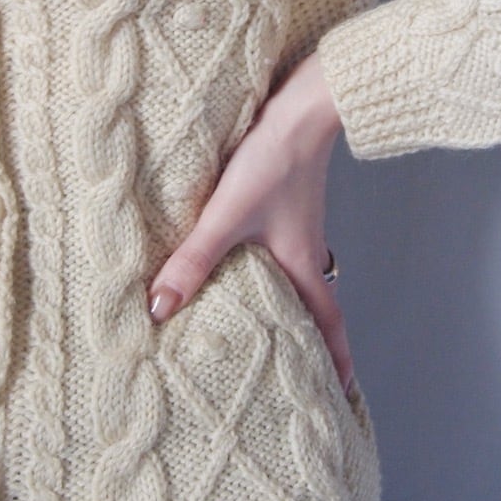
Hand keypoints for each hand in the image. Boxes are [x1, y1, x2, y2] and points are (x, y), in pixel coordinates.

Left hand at [147, 52, 352, 390]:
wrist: (301, 106)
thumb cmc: (273, 160)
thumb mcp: (227, 216)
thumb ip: (193, 261)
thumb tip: (159, 309)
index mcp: (300, 265)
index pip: (328, 326)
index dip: (337, 362)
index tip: (341, 394)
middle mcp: (306, 251)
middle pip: (317, 309)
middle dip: (316, 344)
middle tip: (311, 374)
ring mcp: (300, 227)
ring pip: (303, 279)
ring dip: (297, 307)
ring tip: (279, 327)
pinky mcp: (288, 204)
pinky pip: (289, 251)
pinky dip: (280, 271)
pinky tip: (255, 264)